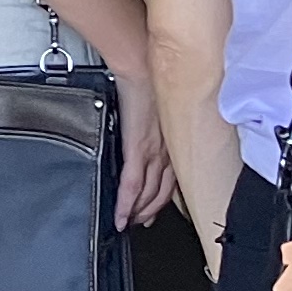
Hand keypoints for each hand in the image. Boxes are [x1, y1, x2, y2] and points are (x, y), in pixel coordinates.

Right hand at [116, 76, 173, 230]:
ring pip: (148, 193)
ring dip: (138, 211)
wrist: (140, 68)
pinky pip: (132, 184)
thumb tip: (148, 132)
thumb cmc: (147, 81)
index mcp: (171, 141)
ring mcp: (153, 151)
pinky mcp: (137, 149)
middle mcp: (166, 150)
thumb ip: (156, 125)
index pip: (172, 178)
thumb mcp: (159, 109)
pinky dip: (125, 204)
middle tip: (141, 222)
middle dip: (151, 210)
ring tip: (128, 222)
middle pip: (162, 191)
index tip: (157, 210)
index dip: (165, 199)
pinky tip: (120, 216)